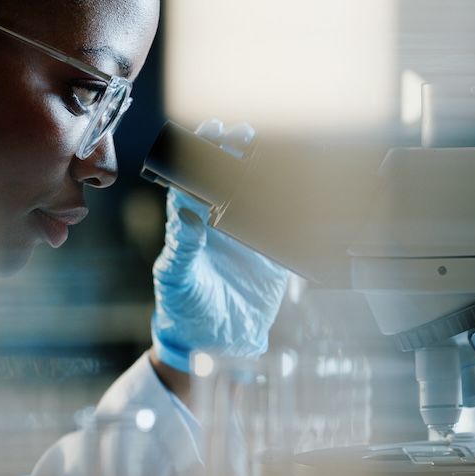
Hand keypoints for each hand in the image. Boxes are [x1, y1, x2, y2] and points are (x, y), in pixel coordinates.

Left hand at [150, 120, 289, 373]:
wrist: (216, 343)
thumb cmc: (185, 309)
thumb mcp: (177, 279)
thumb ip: (181, 248)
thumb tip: (186, 215)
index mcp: (191, 227)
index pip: (194, 181)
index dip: (201, 154)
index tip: (211, 131)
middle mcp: (218, 226)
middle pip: (225, 180)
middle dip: (233, 152)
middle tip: (244, 132)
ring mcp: (244, 239)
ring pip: (252, 195)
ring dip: (260, 171)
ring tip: (268, 147)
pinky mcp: (268, 255)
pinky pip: (279, 224)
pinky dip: (288, 205)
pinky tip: (297, 184)